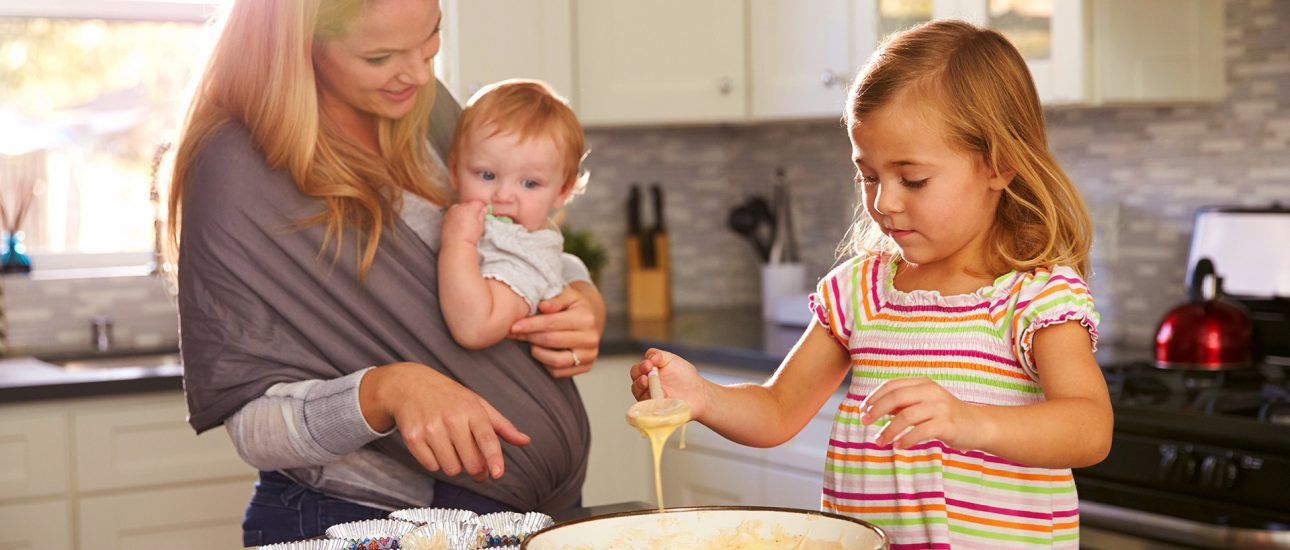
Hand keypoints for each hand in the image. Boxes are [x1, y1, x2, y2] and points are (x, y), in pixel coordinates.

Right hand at [360, 362, 530, 481]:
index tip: (497, 474)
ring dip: (454, 465)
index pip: (486, 438)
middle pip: (470, 462)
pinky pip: (431, 466)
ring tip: (451, 448)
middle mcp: (451, 419)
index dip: (493, 458)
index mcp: (472, 410)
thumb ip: (502, 425)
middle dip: (477, 470)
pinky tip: (434, 445)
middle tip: (478, 468)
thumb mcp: (478, 404)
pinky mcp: (412, 437)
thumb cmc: (449, 397)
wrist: (410, 385)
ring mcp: (430, 428)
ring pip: (450, 468)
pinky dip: (435, 461)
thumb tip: (525, 441)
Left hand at [441, 200, 486, 246]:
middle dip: (470, 210)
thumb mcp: (480, 226)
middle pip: (467, 204)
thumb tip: (483, 209)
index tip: (481, 213)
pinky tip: (457, 225)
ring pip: (458, 208)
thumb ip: (481, 215)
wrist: (456, 245)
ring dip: (461, 212)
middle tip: (472, 220)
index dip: (480, 208)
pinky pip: (451, 213)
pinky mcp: (445, 218)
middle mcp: (459, 207)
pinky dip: (454, 216)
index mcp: (470, 208)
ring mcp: (450, 212)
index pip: (477, 203)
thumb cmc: (470, 236)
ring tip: (463, 223)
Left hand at [509, 285, 602, 377]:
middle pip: (551, 341)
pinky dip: (544, 363)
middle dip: (529, 337)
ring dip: (536, 352)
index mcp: (586, 318)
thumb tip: (543, 306)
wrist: (592, 318)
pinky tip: (540, 351)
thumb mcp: (568, 295)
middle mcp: (590, 338)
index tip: (514, 326)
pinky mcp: (586, 367)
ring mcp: (589, 355)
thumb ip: (555, 299)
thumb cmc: (574, 305)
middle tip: (515, 334)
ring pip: (555, 361)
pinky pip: (558, 372)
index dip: (530, 325)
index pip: (552, 323)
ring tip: (529, 342)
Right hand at [629, 348, 707, 420]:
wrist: (698, 393)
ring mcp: (651, 400)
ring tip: (647, 383)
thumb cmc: (684, 377)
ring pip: (639, 396)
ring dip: (641, 389)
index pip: (636, 371)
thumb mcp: (671, 360)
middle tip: (646, 376)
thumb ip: (658, 355)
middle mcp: (647, 387)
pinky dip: (652, 402)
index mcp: (648, 374)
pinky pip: (649, 408)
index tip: (648, 365)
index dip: (640, 367)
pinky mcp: (657, 410)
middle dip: (638, 378)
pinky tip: (658, 396)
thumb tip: (649, 357)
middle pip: (635, 384)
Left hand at [859, 376, 986, 450]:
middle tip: (864, 422)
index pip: (892, 385)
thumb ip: (902, 404)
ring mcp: (940, 407)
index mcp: (923, 383)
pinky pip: (921, 431)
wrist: (978, 425)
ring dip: (888, 429)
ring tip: (879, 441)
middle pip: (896, 397)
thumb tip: (873, 408)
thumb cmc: (945, 415)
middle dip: (876, 410)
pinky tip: (899, 446)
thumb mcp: (923, 404)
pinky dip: (906, 439)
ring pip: (906, 416)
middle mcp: (931, 392)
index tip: (863, 410)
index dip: (874, 397)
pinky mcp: (947, 424)